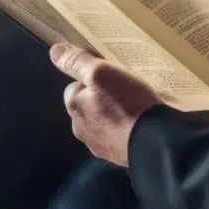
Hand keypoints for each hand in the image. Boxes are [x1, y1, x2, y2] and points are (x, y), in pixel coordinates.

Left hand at [51, 43, 161, 165]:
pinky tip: (139, 126)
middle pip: (88, 106)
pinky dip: (124, 131)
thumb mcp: (101, 74)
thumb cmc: (126, 104)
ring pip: (102, 123)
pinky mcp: (117, 156)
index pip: (75, 87)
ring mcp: (98, 145)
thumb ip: (78, 62)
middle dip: (101, 99)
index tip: (109, 78)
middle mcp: (80, 129)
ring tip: (134, 108)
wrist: (154, 143)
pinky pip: (117, 137)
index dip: (91, 80)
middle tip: (124, 92)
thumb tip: (55, 51)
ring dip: (112, 116)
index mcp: (74, 107)